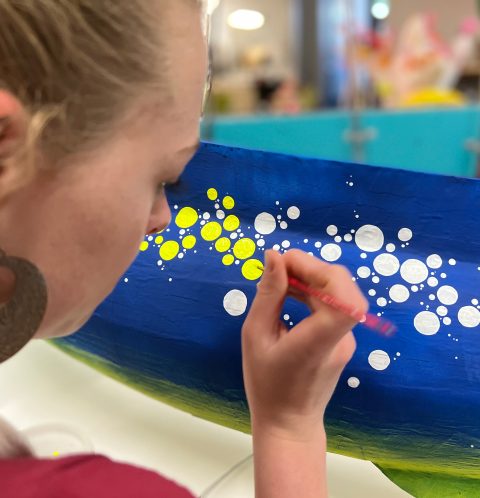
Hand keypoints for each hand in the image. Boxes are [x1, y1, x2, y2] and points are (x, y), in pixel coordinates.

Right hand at [242, 249, 367, 440]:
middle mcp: (341, 338)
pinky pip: (333, 304)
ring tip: (280, 277)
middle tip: (278, 266)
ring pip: (339, 292)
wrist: (289, 423)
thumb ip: (268, 294)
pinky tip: (291, 292)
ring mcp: (346, 339)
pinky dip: (314, 290)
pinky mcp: (343, 339)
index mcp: (319, 341)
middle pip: (342, 286)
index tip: (284, 263)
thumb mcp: (255, 336)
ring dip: (311, 276)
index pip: (343, 297)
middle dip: (311, 266)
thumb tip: (274, 256)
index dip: (318, 269)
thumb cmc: (266, 384)